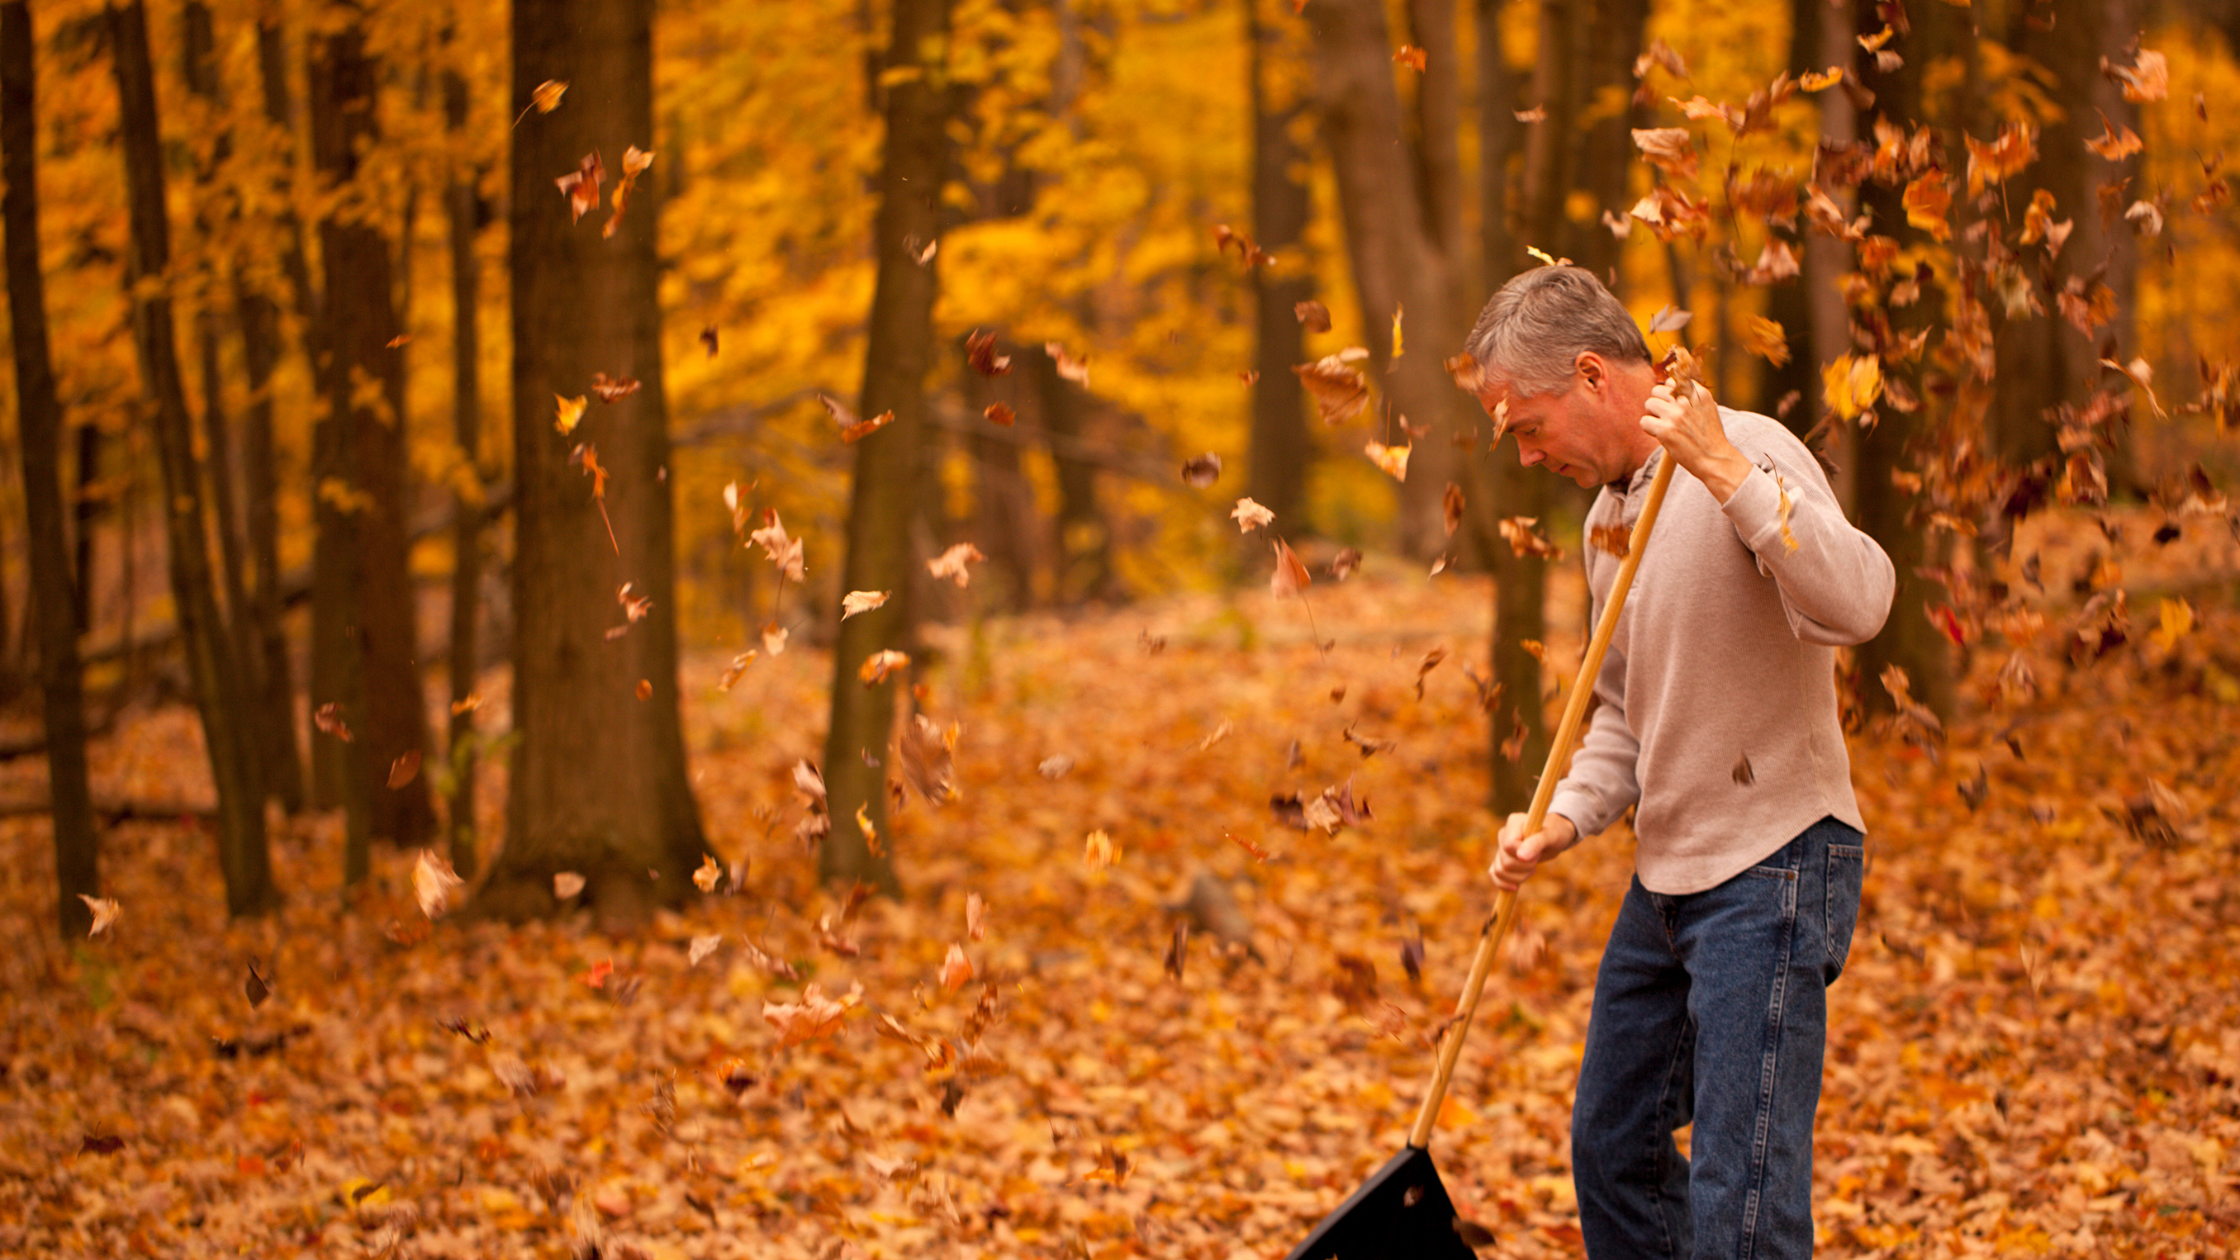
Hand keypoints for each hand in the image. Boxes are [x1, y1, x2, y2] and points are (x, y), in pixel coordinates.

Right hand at [1488, 812, 1579, 891]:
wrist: (1554, 838)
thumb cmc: (1555, 833)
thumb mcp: (1551, 836)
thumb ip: (1536, 843)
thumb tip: (1521, 856)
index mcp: (1513, 822)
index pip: (1508, 846)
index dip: (1523, 856)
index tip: (1538, 853)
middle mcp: (1504, 834)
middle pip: (1505, 861)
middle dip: (1525, 867)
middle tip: (1537, 859)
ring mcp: (1500, 847)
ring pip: (1499, 871)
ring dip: (1518, 877)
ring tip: (1531, 868)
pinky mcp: (1500, 859)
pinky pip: (1493, 874)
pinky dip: (1503, 884)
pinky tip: (1515, 886)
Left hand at [1640, 379, 1752, 501]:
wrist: (1715, 459)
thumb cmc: (1710, 437)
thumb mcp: (1708, 409)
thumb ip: (1692, 397)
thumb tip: (1669, 384)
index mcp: (1700, 394)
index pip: (1674, 382)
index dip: (1670, 394)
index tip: (1675, 406)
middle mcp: (1687, 401)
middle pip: (1657, 390)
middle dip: (1659, 403)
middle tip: (1666, 417)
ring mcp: (1676, 415)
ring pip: (1649, 403)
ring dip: (1653, 415)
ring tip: (1664, 426)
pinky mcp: (1665, 430)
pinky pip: (1644, 421)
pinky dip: (1649, 429)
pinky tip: (1660, 435)